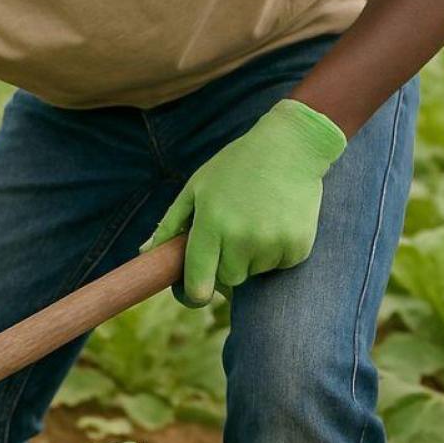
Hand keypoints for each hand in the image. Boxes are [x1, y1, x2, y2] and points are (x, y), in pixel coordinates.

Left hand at [142, 98, 346, 306]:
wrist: (290, 148)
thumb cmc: (235, 166)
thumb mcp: (196, 187)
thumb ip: (171, 224)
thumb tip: (145, 253)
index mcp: (212, 224)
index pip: (199, 284)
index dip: (194, 295)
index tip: (195, 292)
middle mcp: (242, 238)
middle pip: (228, 280)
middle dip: (224, 266)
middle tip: (231, 235)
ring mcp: (272, 244)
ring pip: (254, 273)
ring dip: (252, 258)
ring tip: (256, 220)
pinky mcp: (298, 247)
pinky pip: (279, 266)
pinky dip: (276, 252)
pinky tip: (277, 222)